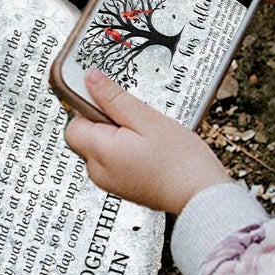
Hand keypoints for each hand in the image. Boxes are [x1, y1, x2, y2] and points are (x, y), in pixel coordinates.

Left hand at [63, 69, 230, 214]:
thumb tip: (89, 79)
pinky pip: (114, 161)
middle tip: (136, 118)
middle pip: (86, 135)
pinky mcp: (122, 187)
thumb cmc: (180, 161)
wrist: (200, 195)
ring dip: (118, 136)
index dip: (90, 106)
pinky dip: (127, 151)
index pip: (73, 122)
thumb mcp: (147, 119)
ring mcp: (110, 182)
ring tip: (147, 136)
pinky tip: (149, 149)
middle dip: (107, 122)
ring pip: (101, 148)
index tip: (110, 98)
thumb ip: (114, 98)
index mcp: (101, 152)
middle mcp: (99, 171)